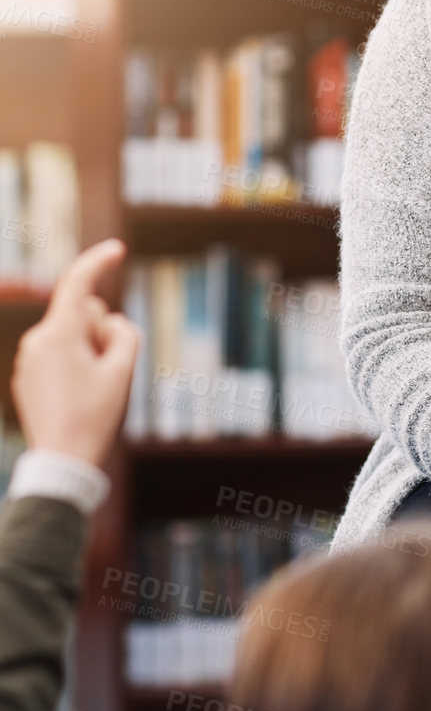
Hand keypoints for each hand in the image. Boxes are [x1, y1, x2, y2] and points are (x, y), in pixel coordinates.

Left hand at [11, 240, 139, 467]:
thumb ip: (123, 334)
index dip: (98, 261)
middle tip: (110, 370)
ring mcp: (28, 360)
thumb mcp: (123, 372)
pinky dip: (75, 365)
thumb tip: (108, 323)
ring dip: (89, 351)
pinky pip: (58, 356)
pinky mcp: (27, 377)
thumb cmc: (94, 416)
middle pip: (81, 314)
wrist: (62, 461)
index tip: (118, 249)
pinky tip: (78, 399)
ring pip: (71, 336)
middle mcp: (37, 341)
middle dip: (101, 330)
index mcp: (59, 335)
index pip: (78, 283)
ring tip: (93, 390)